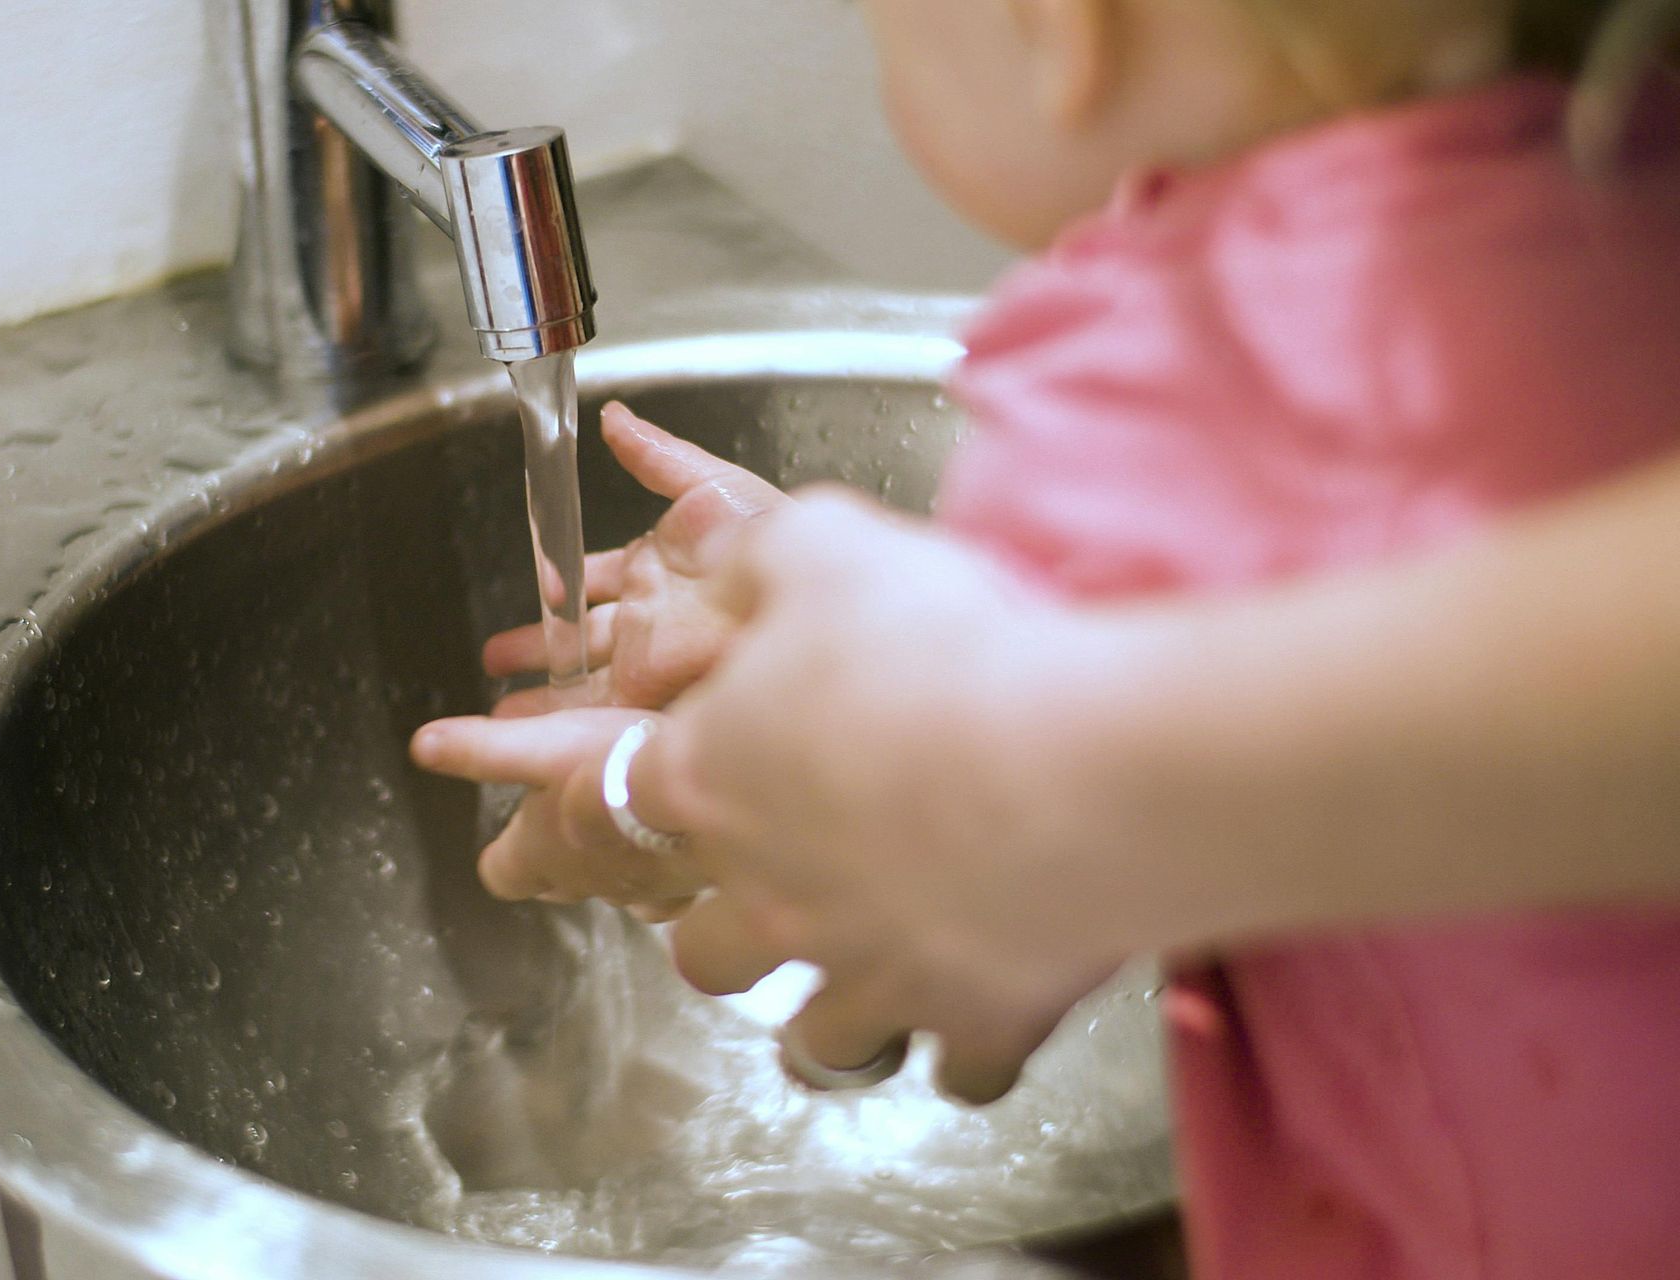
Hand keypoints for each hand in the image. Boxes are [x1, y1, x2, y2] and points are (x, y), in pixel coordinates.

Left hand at [410, 707, 707, 916]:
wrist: (711, 797)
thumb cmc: (619, 773)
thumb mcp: (543, 747)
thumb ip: (484, 751)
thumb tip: (423, 746)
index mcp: (539, 854)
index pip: (500, 873)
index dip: (502, 853)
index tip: (509, 833)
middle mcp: (584, 883)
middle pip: (556, 883)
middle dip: (559, 857)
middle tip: (568, 819)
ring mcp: (636, 892)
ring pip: (613, 888)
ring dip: (613, 862)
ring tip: (625, 825)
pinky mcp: (685, 888)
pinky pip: (667, 891)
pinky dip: (665, 869)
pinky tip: (677, 841)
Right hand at [486, 403, 786, 715]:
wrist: (792, 584)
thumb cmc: (767, 533)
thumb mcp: (709, 484)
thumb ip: (657, 456)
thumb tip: (615, 420)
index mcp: (658, 569)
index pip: (595, 579)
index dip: (560, 584)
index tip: (538, 589)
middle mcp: (649, 617)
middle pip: (580, 636)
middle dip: (539, 648)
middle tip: (499, 658)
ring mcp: (648, 656)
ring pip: (582, 677)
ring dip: (544, 692)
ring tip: (506, 709)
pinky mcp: (648, 689)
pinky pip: (598, 708)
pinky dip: (562, 718)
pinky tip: (530, 729)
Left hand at [643, 490, 1148, 1103]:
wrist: (1080, 760)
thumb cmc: (943, 647)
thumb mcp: (826, 546)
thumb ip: (750, 557)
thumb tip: (704, 562)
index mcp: (712, 781)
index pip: (616, 805)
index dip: (622, 801)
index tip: (638, 804)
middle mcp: (767, 898)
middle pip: (700, 953)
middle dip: (724, 934)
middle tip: (775, 900)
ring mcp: (863, 974)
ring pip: (812, 1040)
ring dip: (833, 1014)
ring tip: (870, 979)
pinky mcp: (967, 1021)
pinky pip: (952, 1071)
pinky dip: (964, 1050)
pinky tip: (985, 1016)